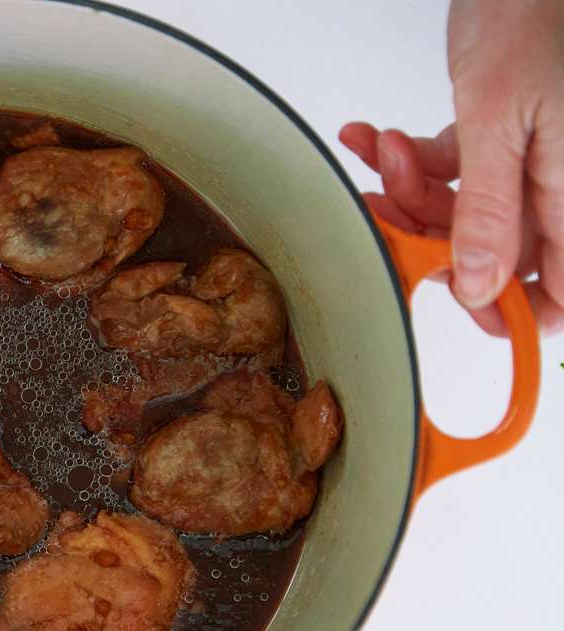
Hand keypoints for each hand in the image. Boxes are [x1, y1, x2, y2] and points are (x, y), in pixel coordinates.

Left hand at [339, 0, 563, 335]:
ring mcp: (529, 157)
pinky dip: (409, 158)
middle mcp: (558, 180)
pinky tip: (375, 135)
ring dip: (409, 188)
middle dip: (431, 233)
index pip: (561, 288)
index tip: (458, 304)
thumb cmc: (536, 17)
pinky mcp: (499, 131)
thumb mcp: (502, 125)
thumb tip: (483, 290)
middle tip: (386, 205)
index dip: (514, 312)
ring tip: (385, 147)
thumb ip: (491, 212)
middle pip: (495, 251)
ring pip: (462, 212)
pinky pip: (451, 169)